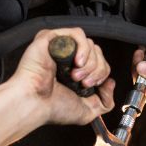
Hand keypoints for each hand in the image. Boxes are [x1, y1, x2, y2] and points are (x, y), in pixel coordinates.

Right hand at [0, 29, 113, 145]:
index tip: (92, 87)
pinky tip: (77, 62)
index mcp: (76, 72)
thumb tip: (111, 83)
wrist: (34, 103)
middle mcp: (69, 58)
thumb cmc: (52, 107)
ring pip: (90, 44)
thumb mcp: (88, 111)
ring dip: (89, 62)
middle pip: (97, 52)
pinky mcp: (52, 37)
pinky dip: (83, 48)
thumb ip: (105, 101)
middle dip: (96, 70)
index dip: (101, 74)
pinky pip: (77, 34)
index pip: (100, 62)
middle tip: (83, 84)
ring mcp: (60, 47)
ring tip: (76, 76)